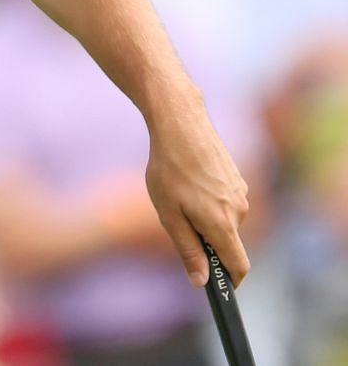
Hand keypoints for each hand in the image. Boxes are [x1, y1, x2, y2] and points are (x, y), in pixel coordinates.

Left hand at [145, 98, 250, 286]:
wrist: (181, 124)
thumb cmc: (169, 169)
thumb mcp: (169, 214)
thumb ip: (188, 250)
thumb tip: (202, 282)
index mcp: (223, 224)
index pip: (240, 266)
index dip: (231, 281)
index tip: (219, 287)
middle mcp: (239, 211)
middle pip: (228, 242)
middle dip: (206, 240)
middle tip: (177, 217)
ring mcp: (241, 192)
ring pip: (225, 220)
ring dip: (205, 217)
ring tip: (179, 192)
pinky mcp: (237, 178)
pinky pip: (224, 201)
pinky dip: (209, 200)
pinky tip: (189, 179)